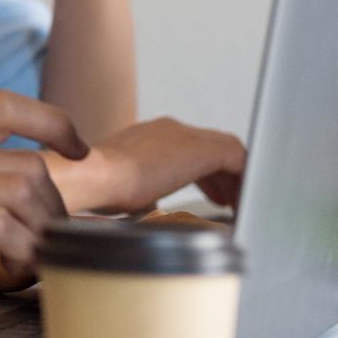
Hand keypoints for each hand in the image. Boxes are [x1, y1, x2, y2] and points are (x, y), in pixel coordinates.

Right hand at [0, 92, 83, 333]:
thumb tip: (18, 192)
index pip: (3, 105)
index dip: (53, 122)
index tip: (76, 149)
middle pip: (28, 164)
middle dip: (55, 209)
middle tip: (48, 243)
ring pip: (20, 192)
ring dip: (41, 235)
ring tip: (29, 262)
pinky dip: (20, 252)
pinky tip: (8, 271)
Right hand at [48, 116, 245, 215]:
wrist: (95, 175)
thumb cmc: (100, 187)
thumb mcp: (125, 189)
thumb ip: (143, 192)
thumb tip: (150, 207)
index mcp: (149, 135)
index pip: (189, 148)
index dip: (204, 172)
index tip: (210, 193)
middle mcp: (169, 129)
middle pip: (211, 147)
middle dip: (222, 175)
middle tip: (228, 199)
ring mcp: (185, 135)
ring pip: (226, 150)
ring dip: (233, 178)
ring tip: (237, 202)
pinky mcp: (200, 148)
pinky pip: (237, 158)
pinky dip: (242, 179)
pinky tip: (241, 201)